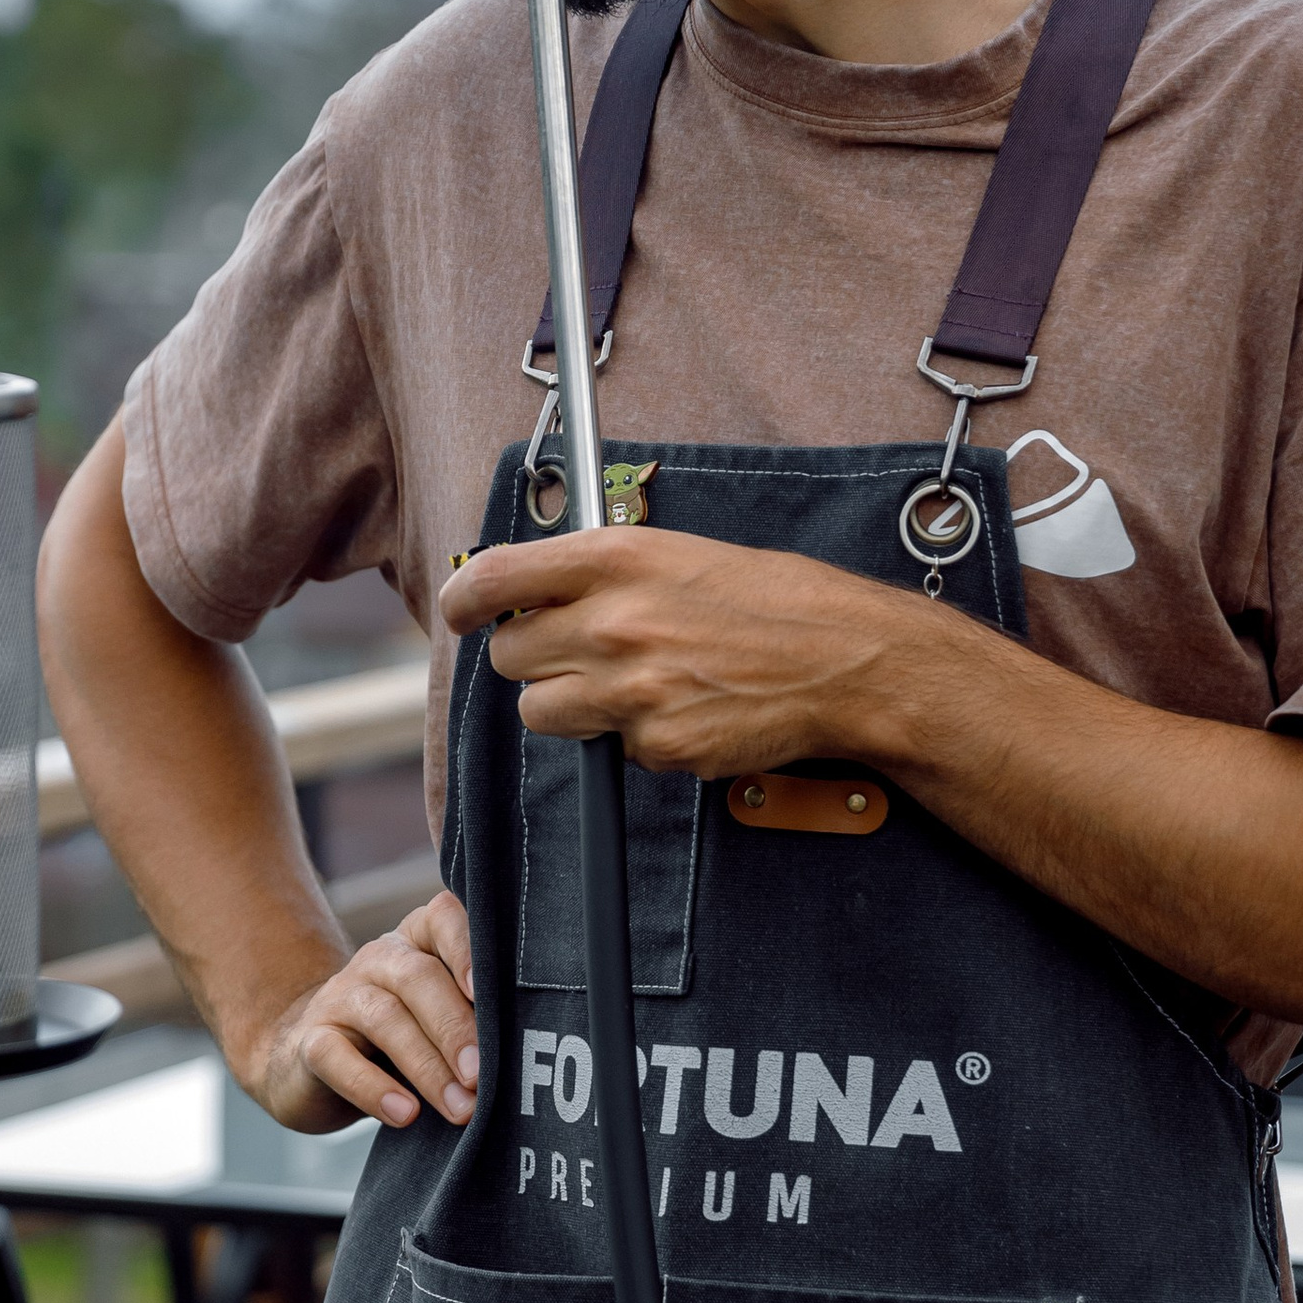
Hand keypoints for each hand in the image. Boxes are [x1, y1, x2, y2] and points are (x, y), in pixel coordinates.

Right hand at [243, 890, 481, 1133]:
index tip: (487, 992)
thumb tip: (524, 1055)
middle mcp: (378, 960)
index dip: (467, 950)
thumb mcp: (438, 1021)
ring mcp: (340, 998)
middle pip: (418, 978)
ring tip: (459, 1108)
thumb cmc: (399, 1043)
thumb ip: (474, 1021)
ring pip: (385, 1019)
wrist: (308, 1063)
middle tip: (481, 1076)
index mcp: (418, 943)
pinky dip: (373, 1088)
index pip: (443, 919)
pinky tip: (404, 1114)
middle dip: (455, 1028)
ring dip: (427, 1067)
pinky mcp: (311, 1041)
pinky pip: (338, 1058)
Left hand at [437, 526, 921, 776]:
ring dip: (569, 704)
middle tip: (576, 652)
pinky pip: (605, 750)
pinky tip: (680, 708)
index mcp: (615, 559)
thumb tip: (532, 592)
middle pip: (510, 656)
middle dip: (533, 658)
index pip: (494, 578)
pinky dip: (632, 738)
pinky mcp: (653, 746)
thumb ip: (601, 572)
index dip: (464, 602)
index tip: (461, 614)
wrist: (842, 659)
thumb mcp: (678, 553)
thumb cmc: (770, 599)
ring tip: (629, 684)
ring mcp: (630, 690)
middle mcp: (612, 621)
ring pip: (541, 711)